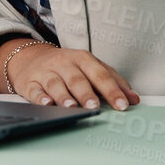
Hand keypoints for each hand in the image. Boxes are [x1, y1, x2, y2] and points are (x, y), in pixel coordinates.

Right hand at [0, 40, 139, 110]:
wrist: (32, 57)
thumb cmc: (68, 66)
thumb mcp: (90, 68)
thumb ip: (113, 82)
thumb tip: (134, 99)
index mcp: (83, 58)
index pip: (100, 74)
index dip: (111, 90)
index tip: (122, 105)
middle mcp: (64, 63)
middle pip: (77, 79)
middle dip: (86, 93)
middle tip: (95, 106)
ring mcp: (46, 72)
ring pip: (55, 84)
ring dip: (64, 96)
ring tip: (72, 107)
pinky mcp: (30, 82)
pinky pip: (35, 90)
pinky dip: (40, 97)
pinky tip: (47, 103)